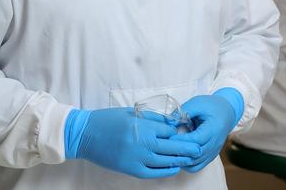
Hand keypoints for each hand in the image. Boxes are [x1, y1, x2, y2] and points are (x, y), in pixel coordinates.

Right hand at [65, 107, 201, 178]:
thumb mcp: (132, 113)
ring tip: (191, 158)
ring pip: (165, 161)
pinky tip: (174, 167)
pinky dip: (165, 170)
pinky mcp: (131, 169)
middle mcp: (143, 144)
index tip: (185, 131)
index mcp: (143, 127)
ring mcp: (137, 159)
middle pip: (172, 147)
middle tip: (199, 148)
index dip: (177, 131)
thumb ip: (152, 119)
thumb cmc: (109, 120)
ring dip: (180, 160)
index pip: (168, 131)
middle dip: (187, 148)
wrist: (86, 135)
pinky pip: (153, 172)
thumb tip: (171, 123)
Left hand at [170, 89, 241, 172]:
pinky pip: (198, 166)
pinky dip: (187, 164)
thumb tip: (168, 123)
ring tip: (171, 151)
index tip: (169, 136)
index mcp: (213, 129)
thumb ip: (183, 112)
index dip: (181, 140)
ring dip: (182, 159)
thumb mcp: (197, 103)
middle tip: (166, 145)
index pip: (196, 140)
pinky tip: (180, 155)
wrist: (227, 112)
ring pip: (195, 164)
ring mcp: (213, 152)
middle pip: (195, 154)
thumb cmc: (212, 106)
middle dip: (179, 151)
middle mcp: (214, 143)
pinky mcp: (210, 156)